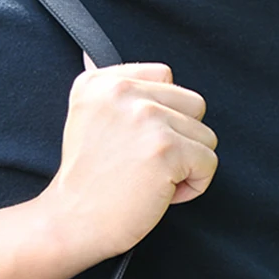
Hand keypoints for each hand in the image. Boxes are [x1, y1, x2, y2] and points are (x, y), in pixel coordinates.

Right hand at [38, 57, 218, 265]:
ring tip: (147, 180)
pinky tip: (159, 194)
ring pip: (205, 135)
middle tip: (139, 166)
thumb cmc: (83, 183)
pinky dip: (192, 186)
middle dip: (177, 140)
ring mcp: (146, 119)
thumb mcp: (82, 119)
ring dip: (184, 165)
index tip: (130, 144)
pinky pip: (208, 163)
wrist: (69, 224)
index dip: (160, 117)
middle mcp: (123, 92)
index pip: (165, 78)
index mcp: (100, 81)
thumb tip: (90, 54)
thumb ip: (102, 89)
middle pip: (193, 105)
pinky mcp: (166, 150)